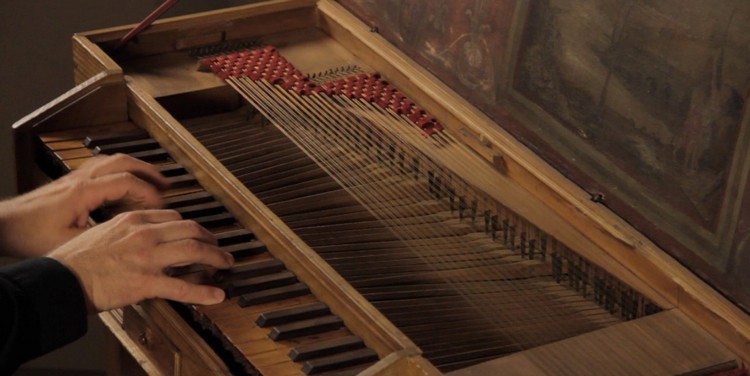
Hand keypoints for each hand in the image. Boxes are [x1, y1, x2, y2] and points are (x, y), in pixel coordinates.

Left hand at [0, 154, 168, 257]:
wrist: (2, 225)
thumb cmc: (29, 235)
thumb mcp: (69, 243)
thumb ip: (101, 238)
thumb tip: (129, 237)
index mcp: (83, 192)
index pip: (127, 182)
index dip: (149, 192)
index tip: (162, 205)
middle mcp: (80, 180)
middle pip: (123, 163)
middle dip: (149, 172)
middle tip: (166, 184)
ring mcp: (74, 178)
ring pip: (112, 161)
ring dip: (135, 168)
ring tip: (151, 180)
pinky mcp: (68, 183)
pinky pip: (101, 167)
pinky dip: (119, 171)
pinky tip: (123, 183)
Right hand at [47, 210, 233, 310]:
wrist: (60, 278)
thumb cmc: (73, 259)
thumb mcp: (101, 232)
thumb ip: (124, 230)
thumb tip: (136, 234)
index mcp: (132, 220)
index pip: (173, 217)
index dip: (190, 225)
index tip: (197, 232)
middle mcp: (144, 234)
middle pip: (190, 229)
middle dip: (210, 238)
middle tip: (219, 246)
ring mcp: (147, 258)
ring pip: (193, 251)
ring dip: (215, 257)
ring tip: (225, 263)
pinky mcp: (146, 282)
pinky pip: (182, 287)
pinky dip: (203, 292)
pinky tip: (216, 295)